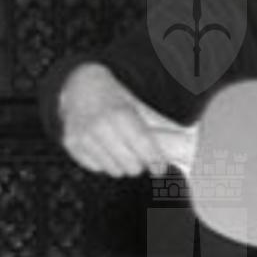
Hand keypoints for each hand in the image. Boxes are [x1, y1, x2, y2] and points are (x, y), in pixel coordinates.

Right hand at [57, 64, 176, 179]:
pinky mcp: (72, 145)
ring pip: (114, 170)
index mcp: (121, 115)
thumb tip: (184, 148)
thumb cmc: (114, 97)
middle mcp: (100, 126)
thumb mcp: (137, 106)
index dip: (156, 162)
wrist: (79, 85)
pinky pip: (96, 168)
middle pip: (131, 166)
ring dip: (122, 164)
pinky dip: (103, 161)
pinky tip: (104, 147)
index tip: (160, 169)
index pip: (144, 149)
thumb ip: (158, 127)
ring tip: (121, 149)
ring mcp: (83, 137)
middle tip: (140, 156)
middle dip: (139, 163)